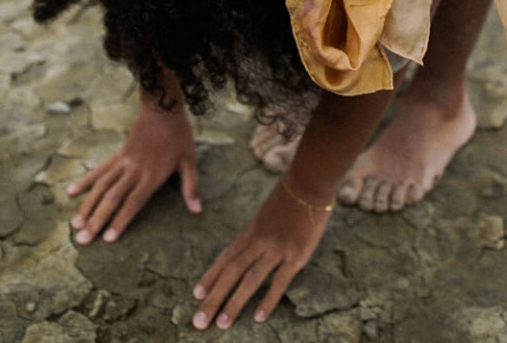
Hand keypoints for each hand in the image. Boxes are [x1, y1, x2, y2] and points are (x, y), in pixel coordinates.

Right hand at [66, 98, 200, 243]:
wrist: (162, 107)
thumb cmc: (179, 134)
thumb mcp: (190, 159)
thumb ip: (191, 186)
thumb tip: (197, 211)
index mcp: (151, 176)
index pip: (132, 203)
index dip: (120, 221)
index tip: (106, 239)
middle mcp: (134, 171)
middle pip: (112, 199)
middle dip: (96, 221)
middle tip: (82, 240)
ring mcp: (123, 162)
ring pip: (101, 187)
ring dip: (87, 206)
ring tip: (75, 224)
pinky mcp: (118, 155)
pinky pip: (99, 170)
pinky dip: (85, 181)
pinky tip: (71, 193)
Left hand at [190, 178, 330, 328]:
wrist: (310, 182)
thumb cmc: (290, 196)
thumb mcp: (266, 213)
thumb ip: (257, 233)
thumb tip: (248, 250)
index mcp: (250, 232)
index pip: (225, 258)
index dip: (210, 277)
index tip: (196, 295)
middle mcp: (258, 242)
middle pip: (231, 273)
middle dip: (213, 298)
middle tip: (199, 321)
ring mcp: (277, 249)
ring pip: (250, 280)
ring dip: (234, 304)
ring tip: (221, 324)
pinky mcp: (296, 255)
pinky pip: (279, 281)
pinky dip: (268, 300)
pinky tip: (259, 318)